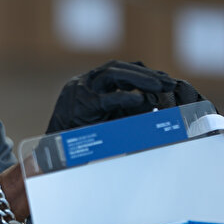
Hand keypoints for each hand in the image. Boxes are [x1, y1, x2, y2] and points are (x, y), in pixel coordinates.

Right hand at [45, 60, 205, 132]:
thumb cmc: (82, 141)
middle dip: (145, 74)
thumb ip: (128, 110)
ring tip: (160, 86)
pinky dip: (125, 98)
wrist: (54, 156)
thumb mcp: (109, 120)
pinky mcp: (80, 105)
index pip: (119, 69)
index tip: (163, 79)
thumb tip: (153, 101)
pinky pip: (106, 99)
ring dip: (139, 79)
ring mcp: (80, 91)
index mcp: (89, 84)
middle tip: (168, 82)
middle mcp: (83, 83)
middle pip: (117, 67)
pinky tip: (141, 101)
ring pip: (112, 74)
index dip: (142, 72)